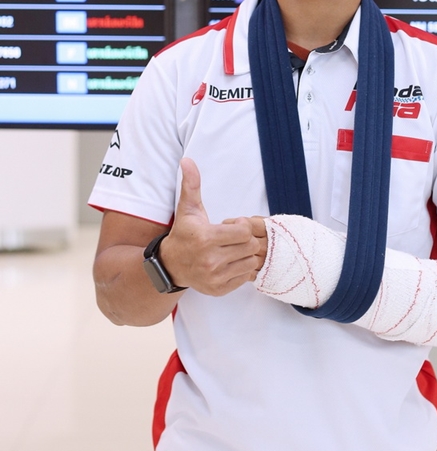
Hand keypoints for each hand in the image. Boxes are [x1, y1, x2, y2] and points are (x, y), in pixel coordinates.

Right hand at [159, 158, 264, 295]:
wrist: (171, 265)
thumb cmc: (184, 234)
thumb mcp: (188, 209)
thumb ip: (191, 184)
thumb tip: (187, 160)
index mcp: (206, 238)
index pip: (243, 231)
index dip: (241, 225)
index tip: (231, 224)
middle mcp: (210, 260)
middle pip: (250, 246)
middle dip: (245, 239)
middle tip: (232, 238)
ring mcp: (215, 277)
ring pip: (251, 262)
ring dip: (245, 254)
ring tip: (231, 250)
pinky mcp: (219, 289)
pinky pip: (246, 277)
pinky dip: (242, 269)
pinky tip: (230, 262)